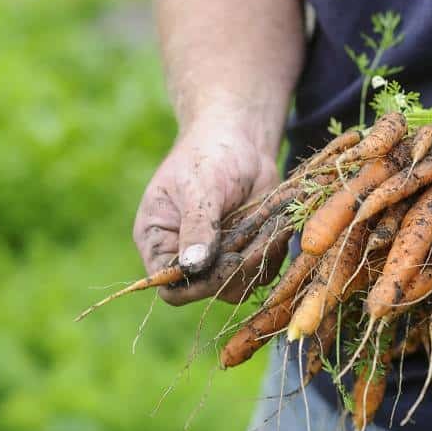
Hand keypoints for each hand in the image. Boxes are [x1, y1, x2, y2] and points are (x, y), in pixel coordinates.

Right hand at [133, 113, 278, 304]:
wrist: (241, 140)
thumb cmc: (208, 155)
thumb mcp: (199, 187)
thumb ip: (197, 226)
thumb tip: (192, 266)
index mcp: (158, 241)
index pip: (169, 286)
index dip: (195, 285)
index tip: (224, 262)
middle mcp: (186, 257)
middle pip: (208, 290)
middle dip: (234, 268)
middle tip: (253, 237)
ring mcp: (218, 259)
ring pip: (240, 285)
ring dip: (257, 259)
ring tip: (264, 223)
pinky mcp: (247, 254)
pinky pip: (263, 270)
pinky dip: (271, 250)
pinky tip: (273, 222)